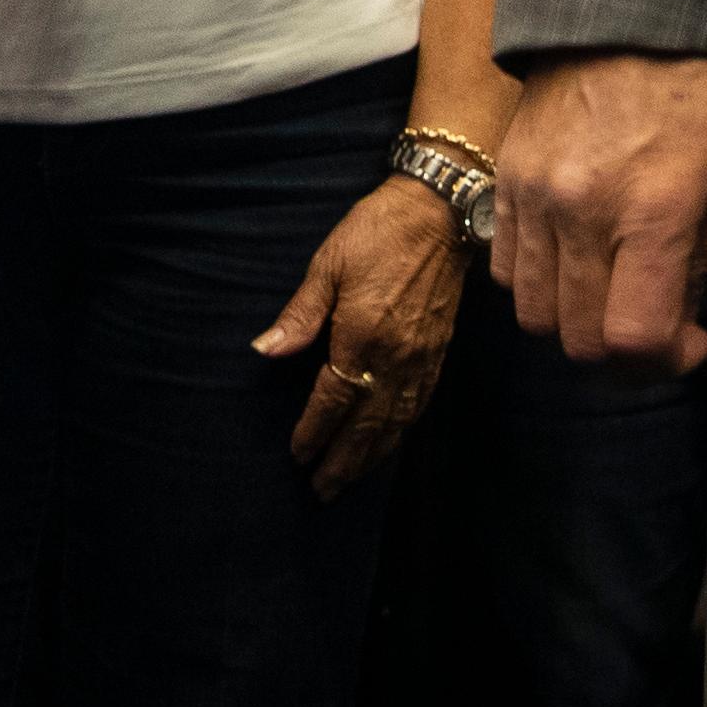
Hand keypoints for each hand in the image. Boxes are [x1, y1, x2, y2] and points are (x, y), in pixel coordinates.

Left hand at [256, 173, 468, 498]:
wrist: (440, 214)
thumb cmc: (378, 231)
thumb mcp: (328, 264)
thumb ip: (301, 314)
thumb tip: (266, 351)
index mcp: (363, 335)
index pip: (334, 399)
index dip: (314, 431)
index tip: (298, 456)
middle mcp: (396, 357)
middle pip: (367, 425)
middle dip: (343, 461)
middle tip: (322, 491)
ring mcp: (422, 358)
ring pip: (396, 422)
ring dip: (372, 456)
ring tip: (350, 480)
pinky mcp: (439, 353)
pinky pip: (418, 405)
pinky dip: (401, 432)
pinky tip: (389, 442)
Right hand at [495, 54, 706, 370]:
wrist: (627, 18)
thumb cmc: (699, 95)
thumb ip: (702, 262)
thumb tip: (679, 324)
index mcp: (653, 212)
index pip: (631, 338)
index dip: (663, 362)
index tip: (689, 341)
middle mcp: (584, 211)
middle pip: (579, 340)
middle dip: (622, 353)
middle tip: (652, 326)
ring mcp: (534, 197)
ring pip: (533, 313)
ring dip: (574, 321)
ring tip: (609, 292)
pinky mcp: (506, 181)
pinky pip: (503, 270)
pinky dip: (535, 283)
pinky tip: (572, 258)